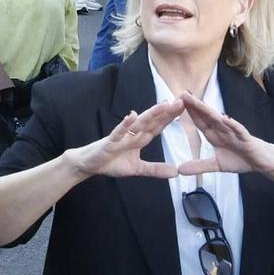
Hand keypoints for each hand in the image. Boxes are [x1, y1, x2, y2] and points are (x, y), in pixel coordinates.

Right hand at [63, 99, 185, 178]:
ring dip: (150, 114)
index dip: (170, 117)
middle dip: (166, 112)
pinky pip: (118, 132)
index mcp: (139, 138)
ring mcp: (121, 136)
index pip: (157, 126)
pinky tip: (131, 116)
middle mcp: (132, 134)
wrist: (89, 164)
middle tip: (181, 101)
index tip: (184, 108)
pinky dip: (124, 125)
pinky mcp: (110, 142)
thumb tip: (175, 173)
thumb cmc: (112, 162)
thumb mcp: (138, 169)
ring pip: (138, 124)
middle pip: (152, 121)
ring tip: (163, 105)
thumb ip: (155, 169)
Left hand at [176, 94, 273, 175]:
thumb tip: (180, 170)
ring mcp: (234, 132)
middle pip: (206, 115)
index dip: (187, 112)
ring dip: (209, 110)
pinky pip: (238, 130)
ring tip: (197, 101)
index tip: (173, 103)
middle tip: (181, 93)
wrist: (263, 163)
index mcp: (214, 134)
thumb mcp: (216, 165)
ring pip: (219, 119)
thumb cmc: (241, 159)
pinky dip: (232, 124)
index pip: (199, 121)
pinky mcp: (246, 138)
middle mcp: (222, 129)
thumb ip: (199, 166)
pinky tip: (224, 118)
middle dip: (194, 105)